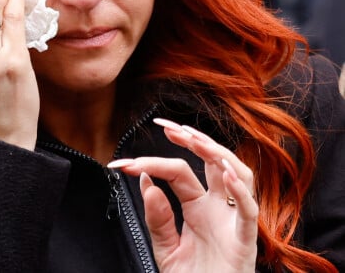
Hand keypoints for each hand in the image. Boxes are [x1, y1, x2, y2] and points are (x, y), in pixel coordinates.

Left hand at [109, 119, 257, 272]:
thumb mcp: (166, 249)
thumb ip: (157, 218)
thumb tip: (147, 182)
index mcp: (197, 206)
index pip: (178, 171)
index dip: (154, 163)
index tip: (126, 164)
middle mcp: (217, 207)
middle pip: (212, 162)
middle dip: (192, 140)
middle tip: (166, 126)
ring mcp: (232, 221)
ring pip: (238, 174)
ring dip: (217, 154)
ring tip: (194, 140)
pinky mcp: (244, 241)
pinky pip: (248, 211)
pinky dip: (240, 190)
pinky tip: (225, 174)